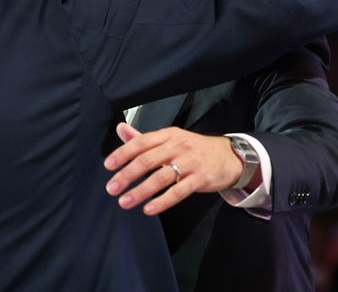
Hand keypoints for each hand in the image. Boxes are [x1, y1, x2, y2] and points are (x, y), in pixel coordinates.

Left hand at [103, 123, 242, 215]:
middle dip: (126, 175)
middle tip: (112, 188)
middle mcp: (178, 146)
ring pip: (161, 178)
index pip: (141, 142)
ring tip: (124, 202)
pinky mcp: (200, 179)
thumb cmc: (194, 149)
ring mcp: (190, 163)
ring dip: (140, 191)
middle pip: (147, 160)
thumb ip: (143, 138)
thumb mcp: (170, 139)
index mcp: (168, 135)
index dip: (123, 153)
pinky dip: (162, 201)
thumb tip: (120, 128)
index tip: (108, 166)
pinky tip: (148, 209)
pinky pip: (178, 192)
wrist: (229, 157)